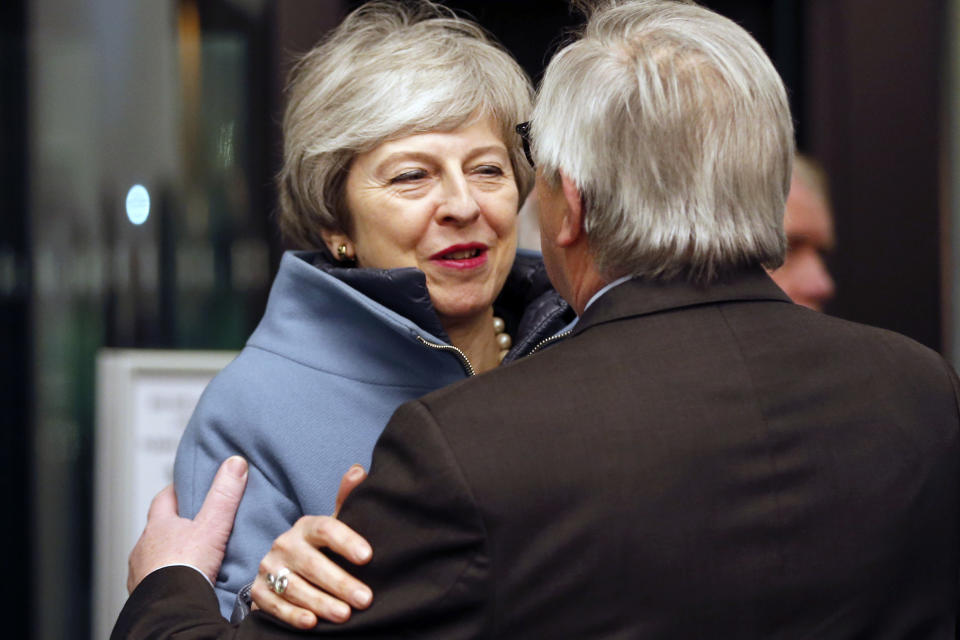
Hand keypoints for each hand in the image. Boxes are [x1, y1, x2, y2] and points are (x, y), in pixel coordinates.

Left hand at [127, 456, 247, 592]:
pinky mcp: (144, 594)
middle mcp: (143, 547)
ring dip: (167, 555)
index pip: (164, 499)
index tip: (187, 487)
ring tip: (188, 558)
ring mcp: (140, 572)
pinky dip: (166, 578)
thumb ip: (225, 495)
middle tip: (193, 524)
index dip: (176, 491)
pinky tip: (180, 582)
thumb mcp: (213, 525)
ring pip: (153, 556)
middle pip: (157, 529)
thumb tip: (235, 462)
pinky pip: (155, 580)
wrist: (170, 609)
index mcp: (158, 526)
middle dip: (172, 526)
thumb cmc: (185, 567)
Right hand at [251, 464, 371, 627]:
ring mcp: (269, 568)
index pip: (326, 528)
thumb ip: (347, 502)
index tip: (368, 556)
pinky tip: (311, 622)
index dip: (347, 541)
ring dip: (321, 602)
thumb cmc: (320, 549)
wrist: (284, 573)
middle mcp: (285, 544)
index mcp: (307, 526)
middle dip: (340, 582)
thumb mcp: (334, 527)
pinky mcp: (258, 592)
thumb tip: (357, 470)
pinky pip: (275, 605)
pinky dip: (293, 615)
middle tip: (365, 598)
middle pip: (312, 563)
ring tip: (345, 615)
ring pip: (295, 587)